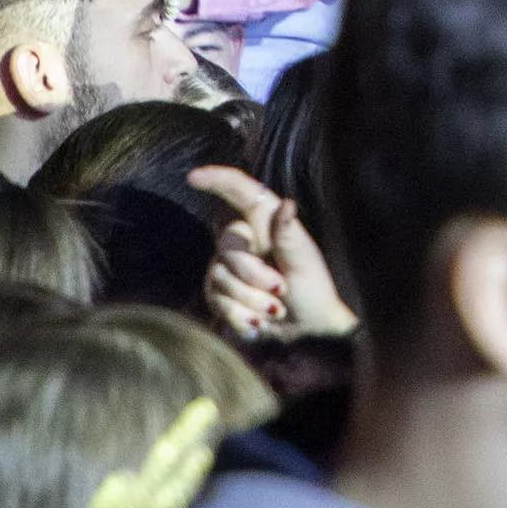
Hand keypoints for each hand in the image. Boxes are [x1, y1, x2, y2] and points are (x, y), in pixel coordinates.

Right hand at [194, 165, 357, 342]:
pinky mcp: (219, 292)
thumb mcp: (305, 262)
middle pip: (227, 245)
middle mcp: (243, 240)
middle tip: (281, 289)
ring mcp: (228, 266)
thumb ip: (289, 235)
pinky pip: (216, 299)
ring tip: (276, 309)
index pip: (240, 192)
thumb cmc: (312, 289)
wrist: (306, 330)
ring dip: (251, 300)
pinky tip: (258, 322)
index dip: (216, 179)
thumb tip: (287, 204)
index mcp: (266, 223)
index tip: (194, 177)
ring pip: (220, 275)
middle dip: (252, 275)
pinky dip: (240, 315)